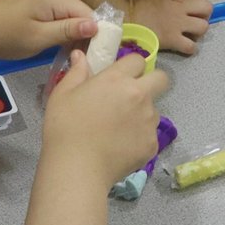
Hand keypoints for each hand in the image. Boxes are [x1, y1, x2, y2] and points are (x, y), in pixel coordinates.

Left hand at [0, 0, 99, 60]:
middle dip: (84, 35)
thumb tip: (96, 26)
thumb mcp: (38, 38)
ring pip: (73, 16)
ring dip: (73, 35)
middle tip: (80, 61)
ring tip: (70, 56)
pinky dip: (62, 31)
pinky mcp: (43, 2)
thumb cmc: (5, 35)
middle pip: (83, 14)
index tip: (94, 58)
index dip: (95, 35)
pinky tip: (58, 45)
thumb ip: (68, 31)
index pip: (90, 14)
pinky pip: (62, 16)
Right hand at [43, 50, 169, 189]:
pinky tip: (121, 148)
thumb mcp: (63, 95)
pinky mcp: (152, 144)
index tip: (121, 77)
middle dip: (152, 83)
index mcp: (118, 79)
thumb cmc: (65, 128)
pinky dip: (139, 139)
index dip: (130, 67)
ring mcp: (149, 120)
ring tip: (119, 130)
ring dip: (142, 114)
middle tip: (133, 97)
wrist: (77, 168)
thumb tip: (80, 56)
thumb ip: (76, 72)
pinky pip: (150, 135)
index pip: (137, 60)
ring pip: (155, 110)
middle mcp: (139, 95)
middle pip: (161, 79)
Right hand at [128, 0, 214, 55]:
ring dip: (199, 32)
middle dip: (205, 15)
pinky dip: (190, 48)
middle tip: (197, 20)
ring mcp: (178, 23)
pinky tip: (185, 47)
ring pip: (203, 28)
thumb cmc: (138, 1)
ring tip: (192, 34)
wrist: (127, 16)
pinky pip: (191, 47)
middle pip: (208, 9)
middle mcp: (182, 7)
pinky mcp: (173, 39)